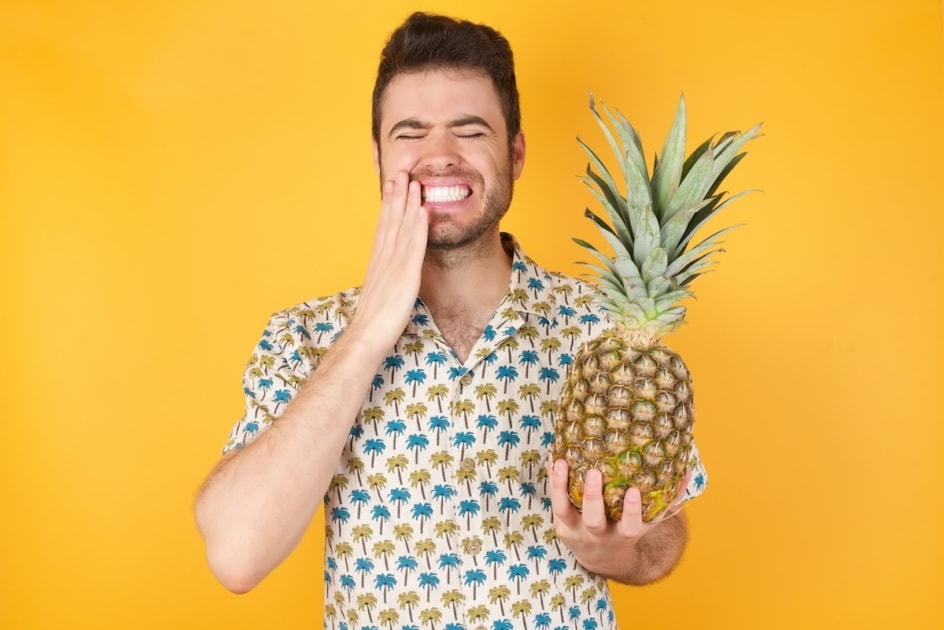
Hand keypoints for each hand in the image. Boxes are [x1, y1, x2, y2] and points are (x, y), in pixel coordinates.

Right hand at [348, 170, 427, 346]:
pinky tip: (422, 211)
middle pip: (391, 220)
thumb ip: (385, 276)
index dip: (389, 203)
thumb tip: (390, 271)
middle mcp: (384, 258)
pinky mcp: (406, 275)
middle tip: (401, 171)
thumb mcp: (381, 291)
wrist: (367, 335)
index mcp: (378, 261)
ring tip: (414, 181)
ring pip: (402, 227)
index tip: (392, 184)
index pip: (383, 225)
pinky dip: (418, 228)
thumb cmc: (374, 320)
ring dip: (408, 203)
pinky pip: (413, 247)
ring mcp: (394, 265)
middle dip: (397, 195)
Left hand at [548, 458, 689, 579]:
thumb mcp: (650, 521)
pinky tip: (554, 458)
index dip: (632, 511)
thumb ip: (669, 499)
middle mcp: (599, 536)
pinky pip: (554, 501)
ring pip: (566, 511)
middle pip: (594, 520)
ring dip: (562, 486)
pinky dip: (553, 480)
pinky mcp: (561, 524)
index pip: (631, 527)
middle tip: (594, 472)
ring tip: (563, 462)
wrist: (602, 558)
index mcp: (625, 536)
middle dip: (593, 497)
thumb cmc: (629, 529)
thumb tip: (687, 471)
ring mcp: (577, 531)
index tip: (635, 491)